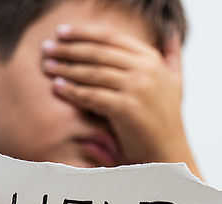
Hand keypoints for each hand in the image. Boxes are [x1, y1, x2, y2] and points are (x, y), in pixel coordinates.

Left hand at [41, 23, 189, 163]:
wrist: (169, 153)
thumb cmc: (166, 120)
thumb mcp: (175, 82)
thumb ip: (172, 55)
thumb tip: (171, 30)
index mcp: (152, 59)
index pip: (111, 37)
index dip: (83, 32)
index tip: (62, 31)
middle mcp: (146, 69)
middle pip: (98, 52)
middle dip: (69, 49)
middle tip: (46, 47)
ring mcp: (137, 87)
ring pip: (92, 72)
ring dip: (66, 68)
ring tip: (47, 66)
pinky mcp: (126, 108)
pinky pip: (92, 95)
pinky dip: (72, 90)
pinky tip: (57, 87)